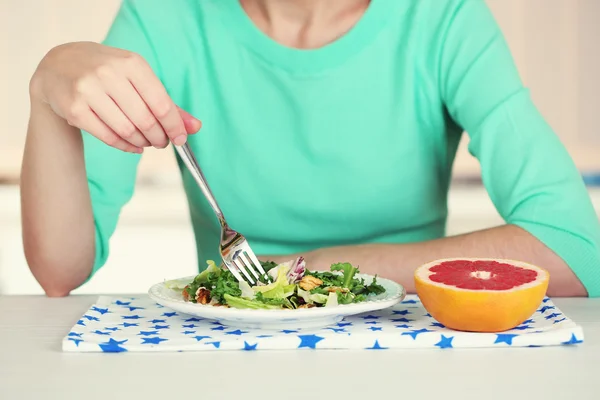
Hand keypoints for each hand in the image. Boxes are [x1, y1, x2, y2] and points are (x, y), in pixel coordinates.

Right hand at [30, 41, 200, 152]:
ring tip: (147, 141)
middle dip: (159, 138)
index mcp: (132, 64)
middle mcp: (109, 74)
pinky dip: (126, 146)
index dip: (175, 127)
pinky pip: (108, 137)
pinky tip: (133, 145)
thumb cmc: (108, 73)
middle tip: (162, 142)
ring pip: (127, 131)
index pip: (162, 104)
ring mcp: (89, 91)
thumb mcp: (139, 79)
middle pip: (146, 121)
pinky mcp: (75, 109)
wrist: (59, 66)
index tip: (181, 139)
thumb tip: (195, 127)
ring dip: (143, 142)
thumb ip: (168, 104)